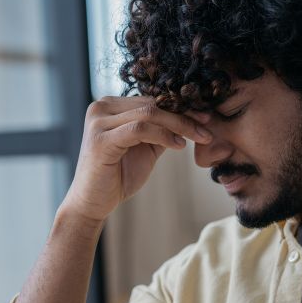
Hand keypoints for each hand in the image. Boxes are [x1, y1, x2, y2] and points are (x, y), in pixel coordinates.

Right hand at [61, 96, 212, 222]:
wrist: (93, 203)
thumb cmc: (117, 176)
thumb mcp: (145, 148)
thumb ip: (161, 131)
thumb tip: (191, 118)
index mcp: (110, 106)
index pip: (152, 99)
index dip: (181, 106)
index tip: (206, 117)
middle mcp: (101, 107)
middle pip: (152, 103)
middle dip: (185, 114)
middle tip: (208, 125)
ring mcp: (98, 121)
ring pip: (148, 113)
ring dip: (179, 125)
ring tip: (200, 137)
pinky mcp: (100, 139)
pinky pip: (140, 129)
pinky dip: (164, 136)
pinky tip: (179, 146)